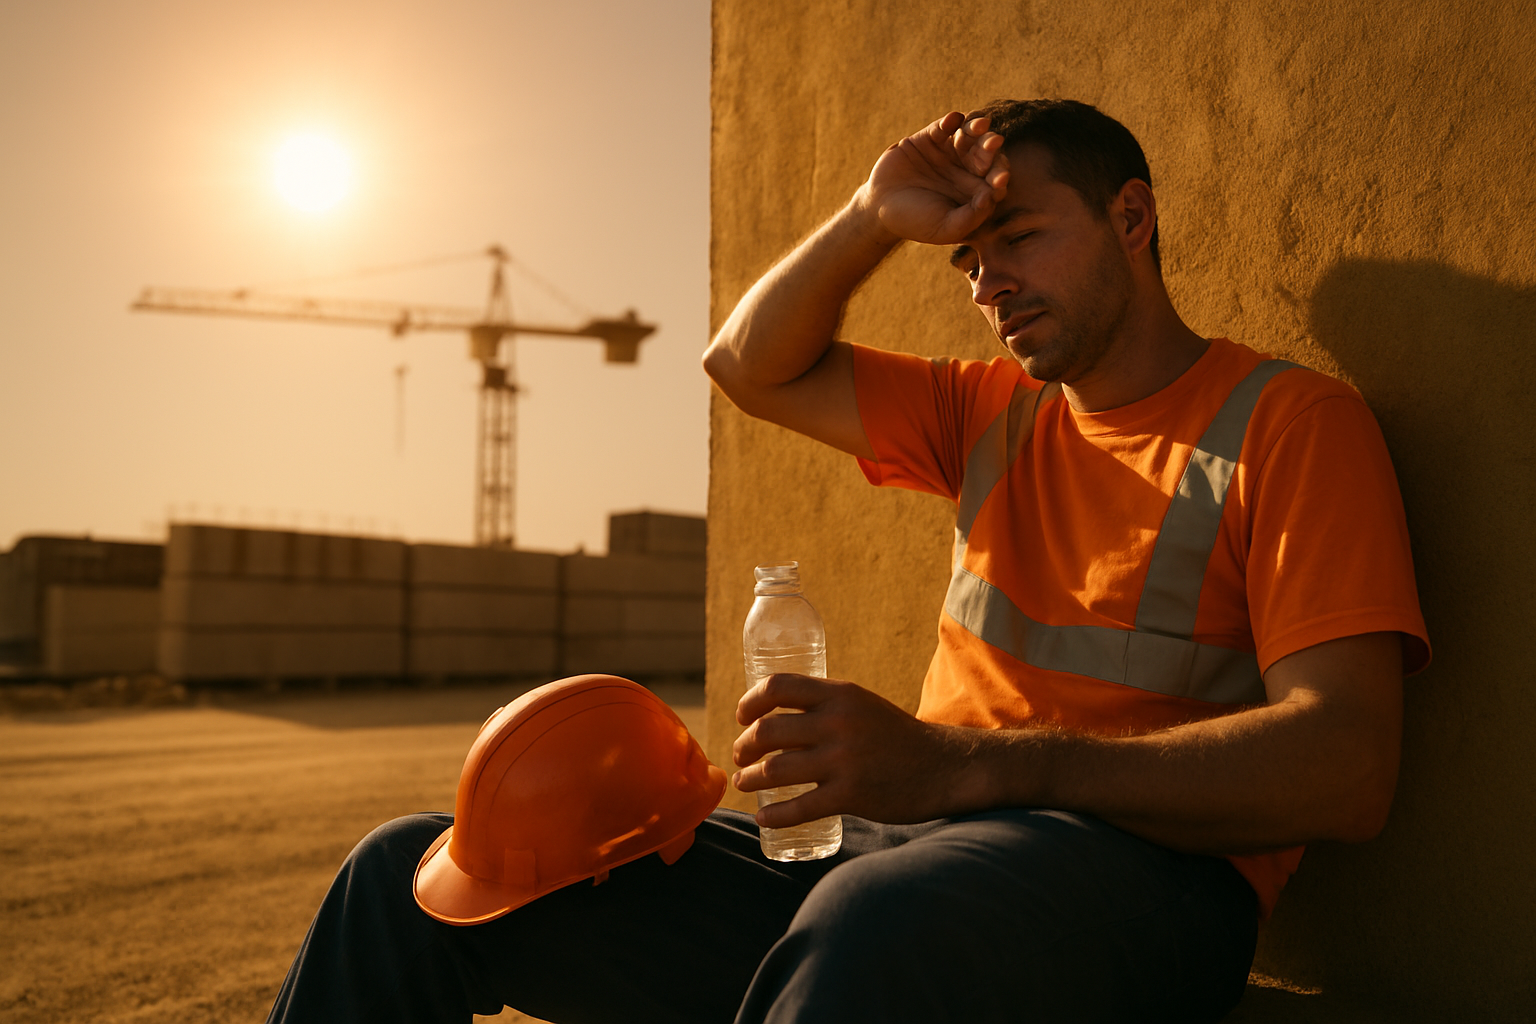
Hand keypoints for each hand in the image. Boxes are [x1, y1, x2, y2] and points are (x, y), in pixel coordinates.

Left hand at [732, 673, 979, 826]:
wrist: (943, 767)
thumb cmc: (895, 736)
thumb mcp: (861, 704)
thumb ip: (824, 705)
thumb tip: (773, 715)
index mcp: (840, 694)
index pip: (777, 686)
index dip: (750, 702)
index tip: (741, 717)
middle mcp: (839, 722)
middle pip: (768, 730)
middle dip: (744, 746)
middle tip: (740, 757)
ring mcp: (844, 760)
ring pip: (776, 769)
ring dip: (750, 779)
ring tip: (744, 783)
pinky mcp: (851, 795)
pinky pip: (799, 807)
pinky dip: (774, 815)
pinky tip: (764, 818)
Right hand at [859, 111, 1010, 245]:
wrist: (879, 209)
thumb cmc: (916, 223)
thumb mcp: (946, 228)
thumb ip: (972, 216)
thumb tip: (993, 196)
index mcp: (975, 191)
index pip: (995, 179)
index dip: (1000, 176)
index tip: (1000, 178)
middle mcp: (966, 168)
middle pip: (986, 153)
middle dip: (991, 148)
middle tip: (993, 142)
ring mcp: (949, 151)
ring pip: (969, 135)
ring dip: (976, 128)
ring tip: (979, 124)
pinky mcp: (930, 138)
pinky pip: (944, 126)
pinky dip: (950, 120)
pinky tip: (954, 119)